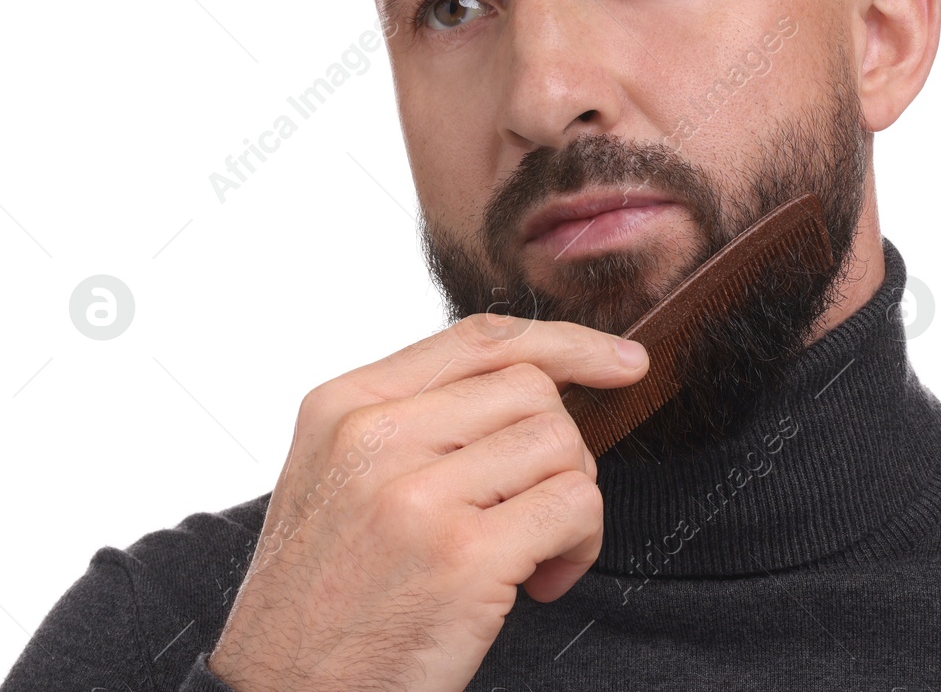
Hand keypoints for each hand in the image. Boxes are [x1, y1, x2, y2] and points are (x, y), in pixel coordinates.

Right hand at [208, 313, 648, 691]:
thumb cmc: (320, 601)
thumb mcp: (338, 481)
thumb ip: (415, 422)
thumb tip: (537, 385)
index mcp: (343, 406)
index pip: (479, 339)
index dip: (565, 343)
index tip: (620, 363)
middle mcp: (375, 436)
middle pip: (532, 390)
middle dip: (561, 451)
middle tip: (535, 515)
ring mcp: (418, 494)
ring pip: (561, 443)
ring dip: (573, 502)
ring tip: (533, 557)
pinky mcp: (463, 556)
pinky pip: (574, 505)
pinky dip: (582, 544)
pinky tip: (541, 585)